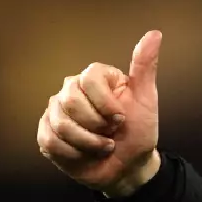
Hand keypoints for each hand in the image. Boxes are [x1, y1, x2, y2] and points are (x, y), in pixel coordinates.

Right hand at [37, 30, 162, 196]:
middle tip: (112, 132)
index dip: (106, 103)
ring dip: (90, 143)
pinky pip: (51, 141)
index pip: (88, 78)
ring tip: (103, 146)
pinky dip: (75, 154)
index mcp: (94, 78)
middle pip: (71, 101)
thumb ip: (145, 67)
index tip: (121, 117)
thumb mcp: (147, 100)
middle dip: (98, 125)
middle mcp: (70, 90)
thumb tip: (155, 34)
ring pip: (61, 124)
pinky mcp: (47, 133)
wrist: (129, 166)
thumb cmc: (138, 132)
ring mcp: (55, 111)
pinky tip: (86, 154)